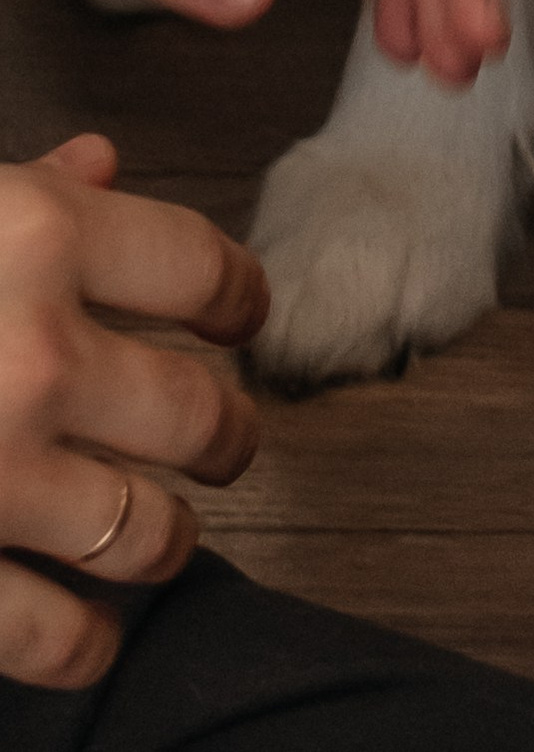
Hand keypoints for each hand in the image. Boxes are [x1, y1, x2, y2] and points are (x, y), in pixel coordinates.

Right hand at [0, 136, 263, 691]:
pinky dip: (86, 639)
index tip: (241, 316)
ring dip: (167, 536)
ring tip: (160, 528)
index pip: (203, 266)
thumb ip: (20, 192)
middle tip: (218, 437)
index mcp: (36, 238)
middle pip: (200, 411)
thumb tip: (99, 164)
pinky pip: (60, 637)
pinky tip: (84, 624)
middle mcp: (34, 357)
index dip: (237, 297)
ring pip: (152, 531)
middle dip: (222, 432)